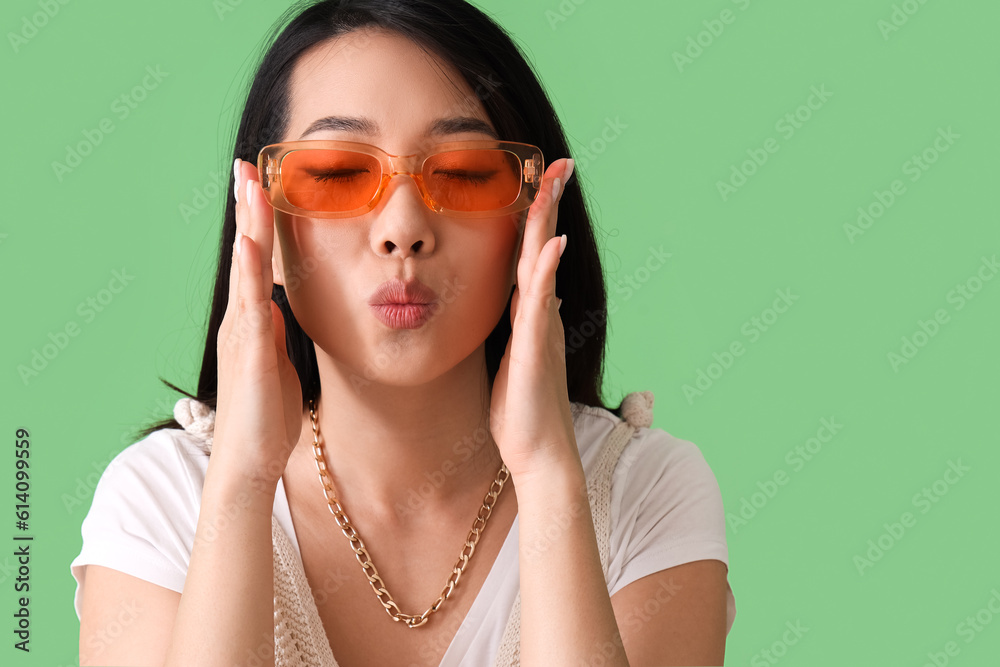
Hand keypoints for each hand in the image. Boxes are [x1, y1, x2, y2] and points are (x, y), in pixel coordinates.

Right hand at [211, 158, 302, 486]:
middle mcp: (242, 319)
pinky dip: (248, 272)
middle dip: (247, 209)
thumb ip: (276, 334)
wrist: (249, 461)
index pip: (256, 260)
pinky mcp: (248, 353)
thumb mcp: (277, 363)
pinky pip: (249, 305)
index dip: (259, 223)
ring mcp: (242, 333)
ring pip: (245, 269)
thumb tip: (279, 310)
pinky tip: (249, 244)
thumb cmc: (265, 414)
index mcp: (253, 320)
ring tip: (249, 184)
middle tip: (246, 165)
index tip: (260, 184)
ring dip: (248, 225)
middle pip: (246, 253)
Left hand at [489, 158, 578, 480]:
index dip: (535, 218)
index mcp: (530, 316)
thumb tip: (533, 300)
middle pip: (541, 248)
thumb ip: (521, 328)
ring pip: (540, 266)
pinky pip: (539, 305)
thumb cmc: (522, 414)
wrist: (539, 456)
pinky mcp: (534, 351)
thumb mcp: (514, 360)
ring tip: (552, 183)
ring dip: (546, 223)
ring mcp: (540, 331)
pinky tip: (549, 244)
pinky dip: (545, 272)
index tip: (538, 180)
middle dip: (548, 204)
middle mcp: (540, 315)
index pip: (530, 255)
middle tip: (559, 163)